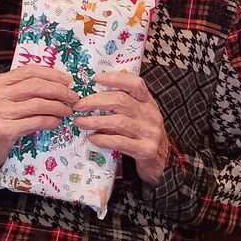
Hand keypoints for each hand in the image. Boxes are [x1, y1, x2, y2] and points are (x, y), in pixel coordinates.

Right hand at [0, 65, 78, 176]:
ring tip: (67, 110)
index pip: (28, 71)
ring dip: (58, 107)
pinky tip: (56, 121)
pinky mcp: (4, 130)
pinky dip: (51, 121)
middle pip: (35, 86)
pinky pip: (36, 122)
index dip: (51, 74)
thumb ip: (23, 89)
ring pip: (38, 104)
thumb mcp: (5, 101)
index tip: (67, 80)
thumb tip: (57, 83)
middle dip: (59, 90)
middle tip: (73, 96)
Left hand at [72, 71, 169, 185]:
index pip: (135, 83)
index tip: (96, 78)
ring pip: (118, 122)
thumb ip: (125, 105)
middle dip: (95, 101)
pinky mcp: (145, 149)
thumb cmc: (144, 135)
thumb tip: (94, 95)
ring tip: (79, 122)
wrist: (163, 162)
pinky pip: (120, 142)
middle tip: (78, 105)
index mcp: (148, 102)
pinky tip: (91, 138)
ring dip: (95, 121)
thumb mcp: (140, 116)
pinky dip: (103, 139)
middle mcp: (150, 115)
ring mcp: (149, 132)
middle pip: (121, 101)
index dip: (116, 79)